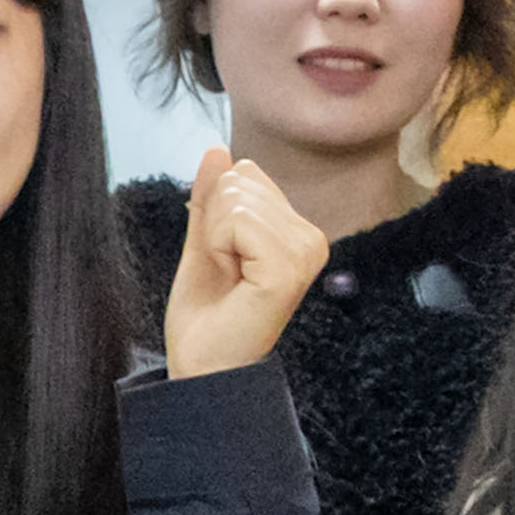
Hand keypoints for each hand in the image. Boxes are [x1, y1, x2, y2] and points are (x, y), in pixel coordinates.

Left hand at [162, 145, 329, 378]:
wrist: (202, 364)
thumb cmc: (207, 313)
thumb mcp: (204, 242)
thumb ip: (211, 198)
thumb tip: (218, 150)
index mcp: (298, 231)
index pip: (246, 174)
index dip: (217, 215)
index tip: (225, 259)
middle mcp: (312, 239)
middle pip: (239, 181)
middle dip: (214, 225)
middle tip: (225, 272)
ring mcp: (305, 253)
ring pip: (236, 198)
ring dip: (215, 240)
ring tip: (230, 279)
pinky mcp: (289, 268)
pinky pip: (238, 220)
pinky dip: (218, 247)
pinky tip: (234, 282)